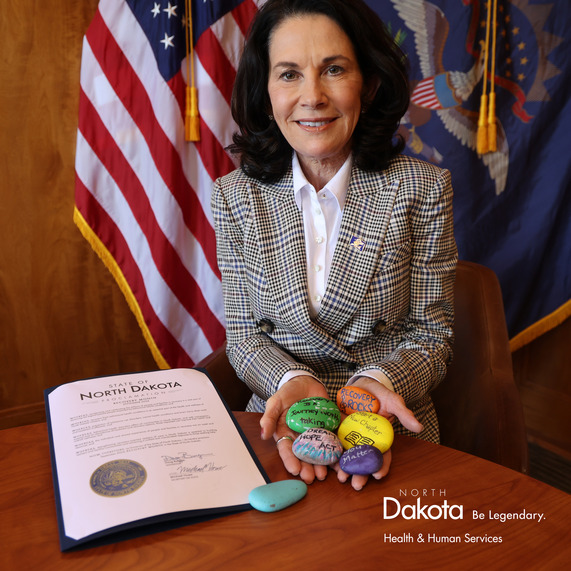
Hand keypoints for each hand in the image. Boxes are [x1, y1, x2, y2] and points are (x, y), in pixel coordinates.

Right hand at [260, 375, 329, 484]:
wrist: (306, 382)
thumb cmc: (288, 393)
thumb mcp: (276, 402)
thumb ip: (269, 417)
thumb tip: (263, 434)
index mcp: (286, 434)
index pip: (287, 450)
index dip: (290, 460)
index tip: (295, 470)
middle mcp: (301, 438)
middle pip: (304, 456)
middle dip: (307, 468)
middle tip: (311, 477)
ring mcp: (316, 435)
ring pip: (319, 453)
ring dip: (322, 465)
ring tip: (324, 474)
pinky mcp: (329, 430)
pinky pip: (334, 442)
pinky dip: (338, 452)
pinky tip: (341, 461)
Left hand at [333, 375, 421, 490]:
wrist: (361, 384)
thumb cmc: (380, 394)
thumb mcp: (393, 401)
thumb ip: (403, 414)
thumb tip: (419, 427)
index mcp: (381, 438)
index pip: (383, 456)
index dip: (381, 466)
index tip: (378, 475)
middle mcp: (365, 441)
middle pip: (363, 460)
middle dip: (360, 474)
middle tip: (357, 484)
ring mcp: (350, 436)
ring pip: (348, 455)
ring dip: (345, 468)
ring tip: (341, 478)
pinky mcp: (336, 430)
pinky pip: (333, 443)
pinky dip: (331, 453)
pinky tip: (327, 463)